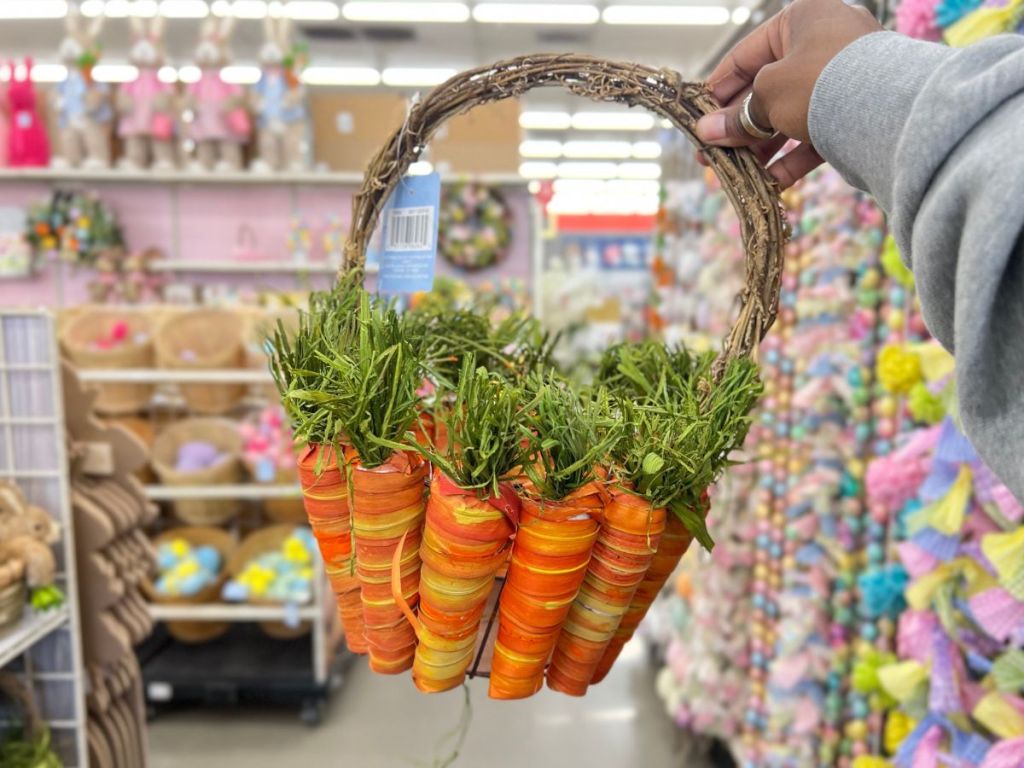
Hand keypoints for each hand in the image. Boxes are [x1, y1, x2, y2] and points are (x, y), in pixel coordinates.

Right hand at [696, 0, 881, 187]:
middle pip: (765, 90)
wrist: (891, 109)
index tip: (697, 120)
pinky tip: (770, 183)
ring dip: (760, 148)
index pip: (744, 57)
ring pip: (788, 116)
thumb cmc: (822, 83)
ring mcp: (840, 81)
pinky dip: (792, 159)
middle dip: (737, 126)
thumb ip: (737, 115)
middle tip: (711, 156)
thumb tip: (705, 133)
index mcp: (800, 20)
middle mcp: (822, 44)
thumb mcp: (768, 95)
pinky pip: (814, 135)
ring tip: (736, 175)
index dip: (716, 91)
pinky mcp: (854, 114)